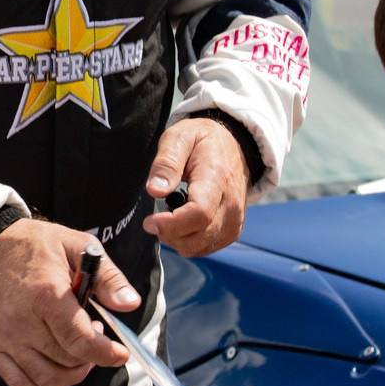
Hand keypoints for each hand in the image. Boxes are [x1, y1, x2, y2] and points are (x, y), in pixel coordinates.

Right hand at [0, 219, 140, 385]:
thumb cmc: (40, 246)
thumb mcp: (79, 247)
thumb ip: (108, 278)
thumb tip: (129, 304)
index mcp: (44, 294)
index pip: (79, 340)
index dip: (105, 353)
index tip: (121, 354)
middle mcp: (20, 320)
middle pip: (66, 360)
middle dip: (90, 356)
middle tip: (94, 334)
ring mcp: (3, 336)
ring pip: (46, 376)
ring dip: (71, 374)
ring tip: (78, 352)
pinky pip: (17, 381)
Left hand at [143, 117, 248, 255]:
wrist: (233, 146)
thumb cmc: (203, 141)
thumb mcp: (180, 137)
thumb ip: (166, 163)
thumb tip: (155, 190)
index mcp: (217, 179)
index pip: (198, 214)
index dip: (170, 224)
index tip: (149, 221)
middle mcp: (232, 204)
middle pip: (197, 237)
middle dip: (168, 233)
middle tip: (157, 216)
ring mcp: (235, 220)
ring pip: (199, 247)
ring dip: (177, 238)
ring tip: (172, 214)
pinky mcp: (233, 230)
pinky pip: (206, 248)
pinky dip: (189, 241)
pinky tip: (183, 222)